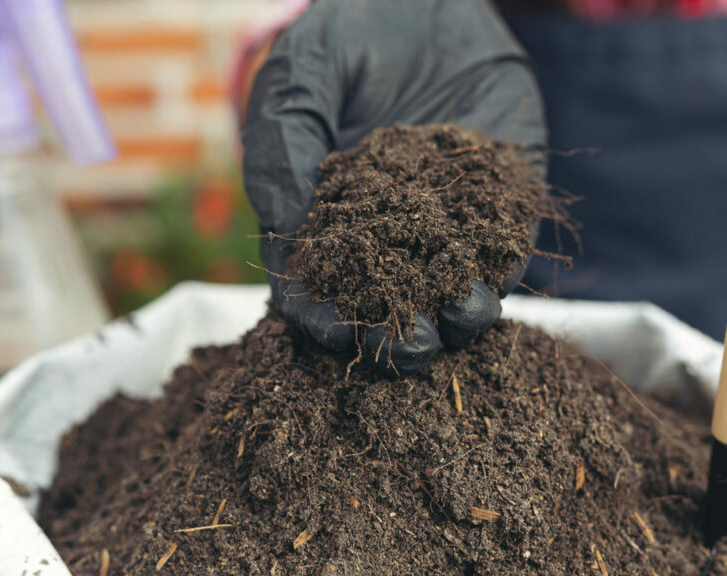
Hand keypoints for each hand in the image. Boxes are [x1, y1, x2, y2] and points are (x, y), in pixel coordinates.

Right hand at [242, 0, 544, 376]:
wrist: (421, 3)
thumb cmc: (342, 42)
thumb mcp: (295, 85)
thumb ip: (281, 154)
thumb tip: (286, 236)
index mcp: (323, 224)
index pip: (317, 290)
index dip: (321, 318)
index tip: (335, 331)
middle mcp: (385, 237)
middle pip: (388, 308)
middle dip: (397, 337)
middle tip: (408, 348)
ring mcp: (445, 225)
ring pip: (451, 292)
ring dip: (457, 318)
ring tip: (459, 317)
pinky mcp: (500, 202)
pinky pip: (506, 247)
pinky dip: (502, 270)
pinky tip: (493, 278)